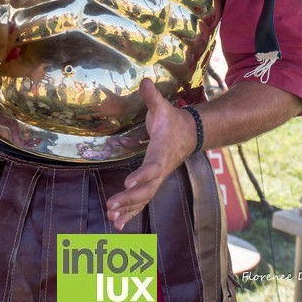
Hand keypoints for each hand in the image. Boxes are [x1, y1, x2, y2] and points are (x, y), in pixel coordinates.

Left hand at [106, 78, 196, 229]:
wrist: (190, 134)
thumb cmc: (173, 120)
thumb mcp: (163, 107)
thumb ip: (152, 96)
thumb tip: (144, 79)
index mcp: (161, 153)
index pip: (152, 167)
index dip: (142, 176)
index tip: (128, 183)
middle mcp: (160, 170)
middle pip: (146, 189)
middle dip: (129, 199)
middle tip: (111, 206)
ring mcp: (158, 179)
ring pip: (143, 198)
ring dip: (127, 209)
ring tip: (111, 217)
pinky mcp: (153, 182)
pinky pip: (142, 200)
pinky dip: (130, 212)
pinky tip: (117, 222)